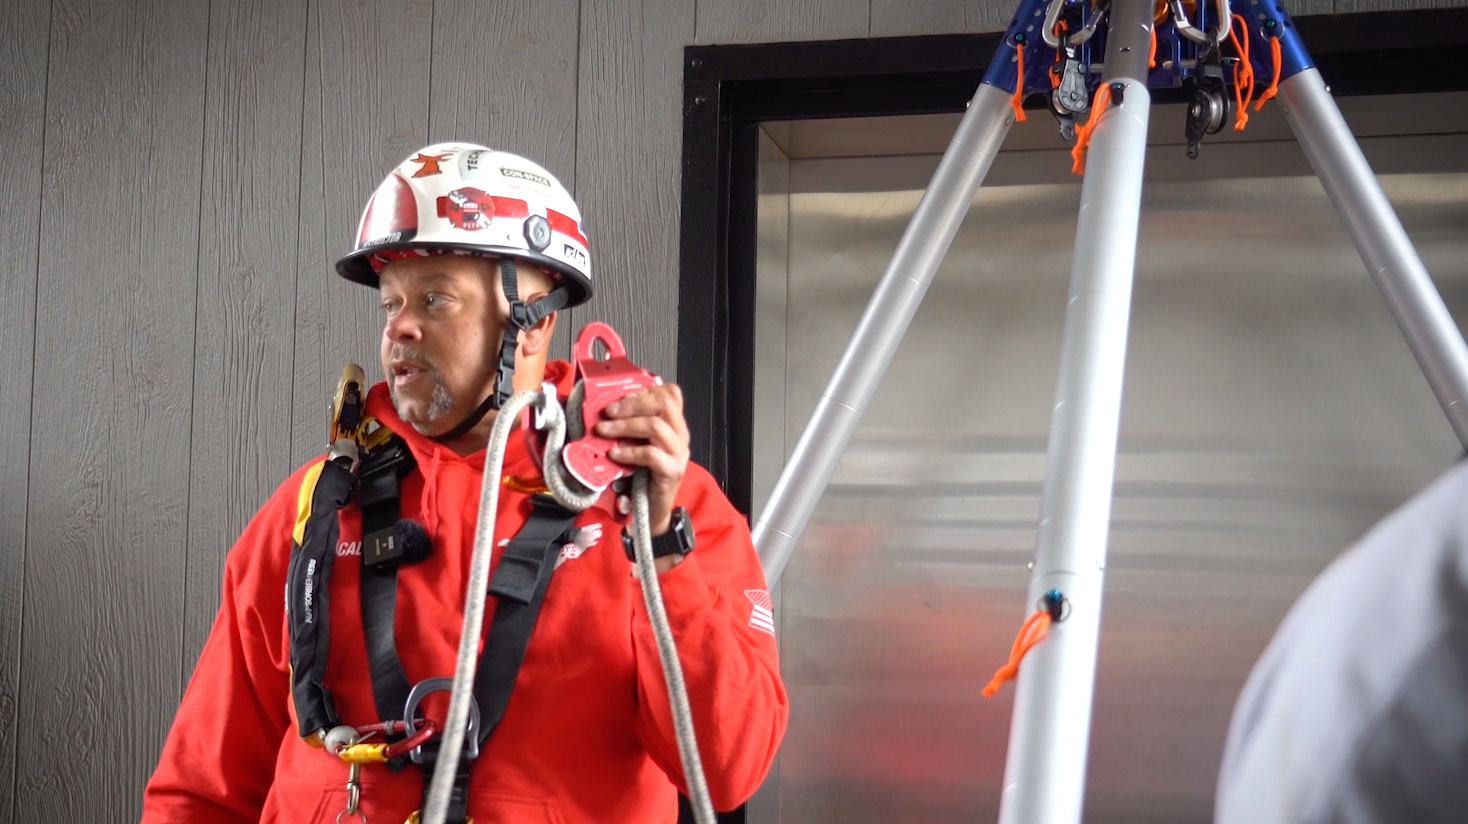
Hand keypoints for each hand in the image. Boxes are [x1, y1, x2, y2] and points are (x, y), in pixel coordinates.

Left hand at [595, 384, 689, 538]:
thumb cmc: (641, 476)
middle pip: (664, 404)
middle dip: (632, 404)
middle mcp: (681, 436)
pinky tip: (614, 455)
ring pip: (656, 426)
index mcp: (675, 425)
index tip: (619, 398)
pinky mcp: (671, 472)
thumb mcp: (638, 444)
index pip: (671, 394)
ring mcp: (678, 454)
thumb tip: (606, 407)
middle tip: (607, 412)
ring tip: (603, 431)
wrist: (651, 512)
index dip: (644, 391)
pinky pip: (650, 454)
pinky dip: (628, 452)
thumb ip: (632, 426)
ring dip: (625, 426)